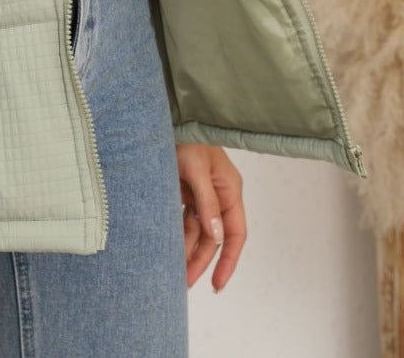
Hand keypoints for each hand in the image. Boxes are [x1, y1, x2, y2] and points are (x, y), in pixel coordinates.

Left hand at [175, 144, 245, 292]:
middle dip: (200, 260)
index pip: (235, 234)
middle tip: (185, 283)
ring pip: (197, 230)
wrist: (170, 118)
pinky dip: (177, 232)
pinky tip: (168, 247)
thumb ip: (206, 203)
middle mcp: (218, 195)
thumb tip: (217, 236)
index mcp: (230, 191)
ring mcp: (200, 193)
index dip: (228, 261)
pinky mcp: (184, 189)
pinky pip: (183, 218)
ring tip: (173, 271)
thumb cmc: (187, 138)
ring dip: (187, 249)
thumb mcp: (197, 169)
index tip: (218, 284)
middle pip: (213, 237)